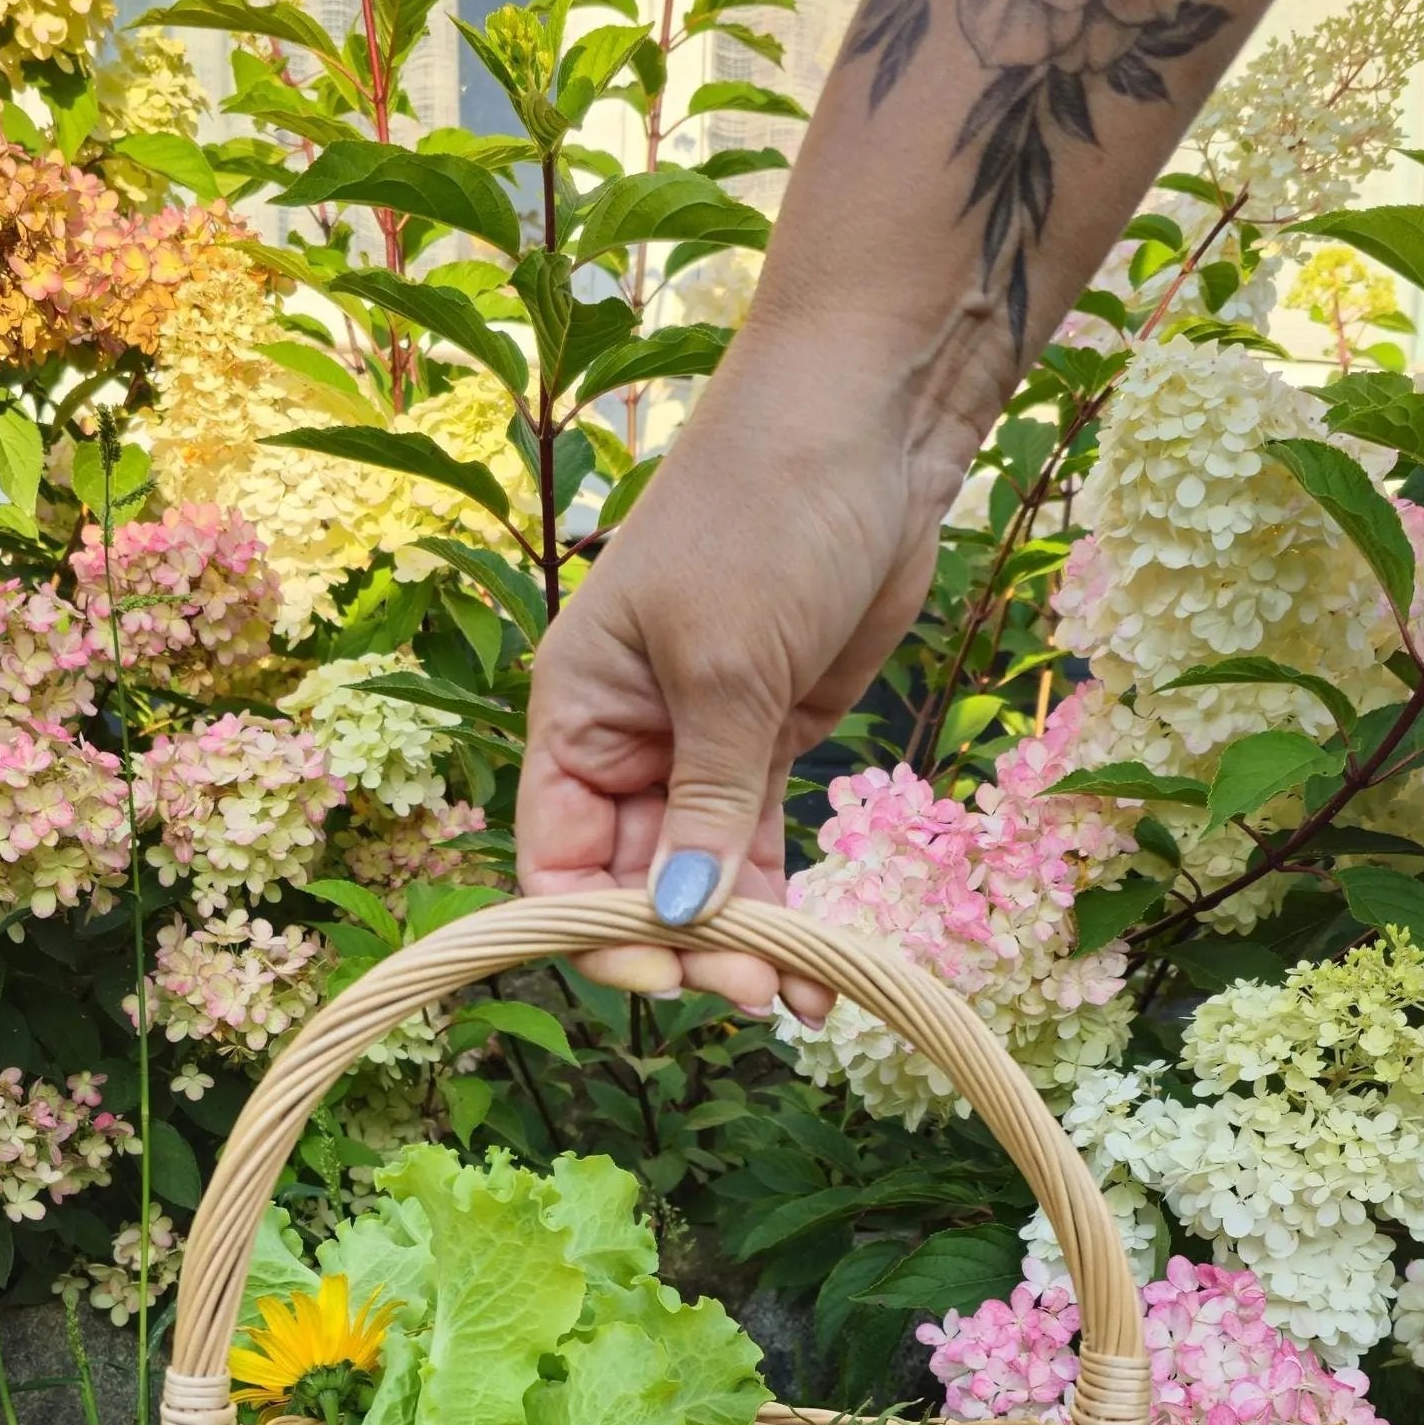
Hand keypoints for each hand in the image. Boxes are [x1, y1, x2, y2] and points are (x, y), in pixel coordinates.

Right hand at [517, 331, 959, 1017]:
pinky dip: (784, 911)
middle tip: (749, 989)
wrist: (868, 425)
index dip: (594, 930)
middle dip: (683, 946)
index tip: (661, 973)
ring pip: (701, 878)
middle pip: (629, 884)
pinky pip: (762, 849)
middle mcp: (625, 743)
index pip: (555, 860)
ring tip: (793, 999)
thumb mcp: (728, 667)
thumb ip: (705, 802)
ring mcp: (701, 746)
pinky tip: (819, 976)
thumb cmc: (766, 513)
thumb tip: (675, 918)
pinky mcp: (773, 743)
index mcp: (574, 714)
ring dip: (740, 945)